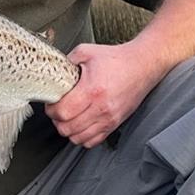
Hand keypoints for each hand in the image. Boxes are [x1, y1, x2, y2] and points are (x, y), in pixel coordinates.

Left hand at [45, 42, 160, 147]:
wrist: (142, 66)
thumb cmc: (117, 59)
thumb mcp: (86, 52)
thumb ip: (66, 61)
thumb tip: (53, 70)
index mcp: (92, 90)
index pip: (63, 112)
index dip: (51, 110)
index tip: (51, 104)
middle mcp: (101, 108)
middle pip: (68, 128)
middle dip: (57, 121)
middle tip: (58, 111)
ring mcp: (109, 118)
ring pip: (78, 138)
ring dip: (69, 130)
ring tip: (68, 118)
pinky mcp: (114, 124)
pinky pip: (93, 142)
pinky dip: (82, 137)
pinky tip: (80, 125)